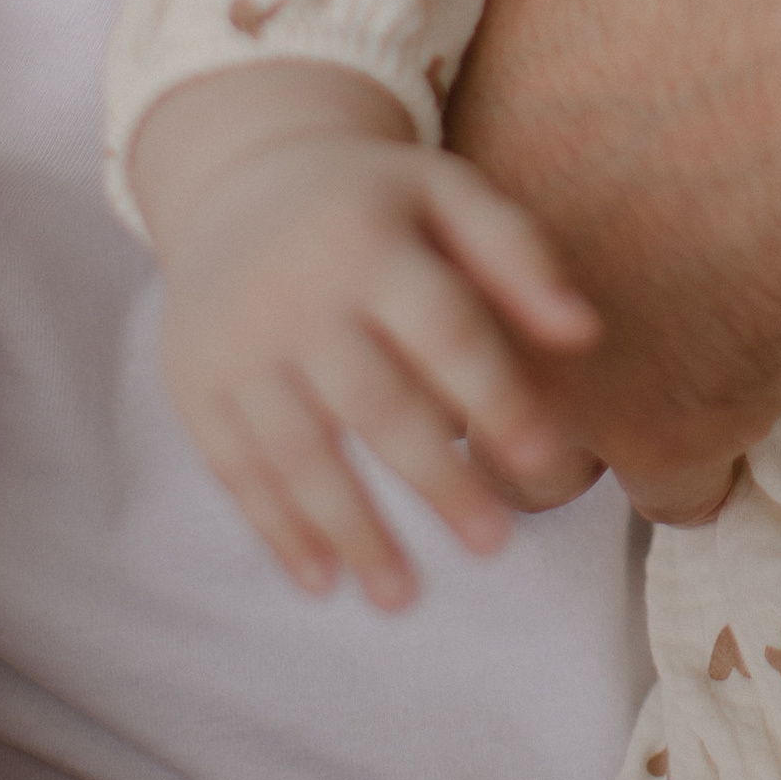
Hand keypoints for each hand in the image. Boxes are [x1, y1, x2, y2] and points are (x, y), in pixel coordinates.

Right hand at [133, 62, 601, 606]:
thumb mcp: (446, 195)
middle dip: (434, 479)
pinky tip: (322, 581)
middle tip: (493, 545)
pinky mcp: (194, 386)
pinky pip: (237, 469)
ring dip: (353, 530)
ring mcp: (237, 344)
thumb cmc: (374, 202)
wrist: (239, 180)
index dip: (494, 393)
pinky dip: (277, 530)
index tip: (541, 455)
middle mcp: (297, 294)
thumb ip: (519, 255)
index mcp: (370, 241)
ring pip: (301, 452)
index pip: (443, 328)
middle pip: (374, 402)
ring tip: (403, 598)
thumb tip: (585, 332)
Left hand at [446, 0, 780, 520]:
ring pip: (546, 474)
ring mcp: (579, 377)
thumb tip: (545, 53)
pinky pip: (679, 496)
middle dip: (521, 376)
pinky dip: (717, 458)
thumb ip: (530, 44)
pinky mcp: (686, 425)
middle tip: (602, 332)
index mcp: (462, 188)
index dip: (498, 278)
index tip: (560, 252)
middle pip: (464, 393)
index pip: (438, 285)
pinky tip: (755, 391)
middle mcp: (489, 300)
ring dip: (606, 433)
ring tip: (677, 377)